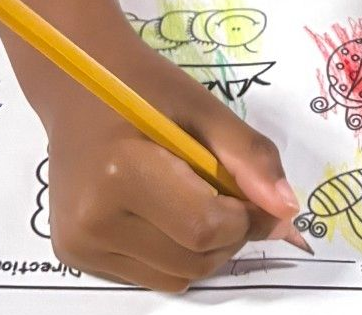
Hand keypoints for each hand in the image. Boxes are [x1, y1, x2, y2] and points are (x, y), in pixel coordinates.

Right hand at [44, 53, 304, 291]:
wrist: (76, 85)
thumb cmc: (143, 87)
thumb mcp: (203, 107)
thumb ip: (248, 157)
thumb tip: (287, 210)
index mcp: (121, 175)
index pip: (205, 228)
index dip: (246, 218)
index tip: (257, 194)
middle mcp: (92, 223)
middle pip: (192, 260)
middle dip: (229, 235)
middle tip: (231, 194)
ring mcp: (79, 246)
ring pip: (174, 277)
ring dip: (204, 249)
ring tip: (197, 198)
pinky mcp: (74, 258)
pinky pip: (148, 275)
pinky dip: (173, 253)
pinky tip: (165, 210)